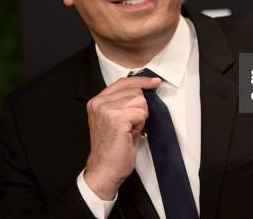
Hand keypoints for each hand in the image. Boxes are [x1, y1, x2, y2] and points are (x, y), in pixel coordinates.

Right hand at [83, 75, 160, 199]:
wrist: (105, 169)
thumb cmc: (113, 148)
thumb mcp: (115, 119)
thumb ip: (123, 102)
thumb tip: (144, 89)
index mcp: (97, 101)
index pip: (123, 82)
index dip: (141, 81)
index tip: (155, 82)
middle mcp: (99, 103)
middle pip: (135, 91)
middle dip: (139, 108)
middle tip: (131, 124)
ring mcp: (106, 110)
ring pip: (140, 101)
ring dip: (140, 117)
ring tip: (129, 130)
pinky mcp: (116, 119)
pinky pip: (141, 113)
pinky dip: (140, 124)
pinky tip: (130, 133)